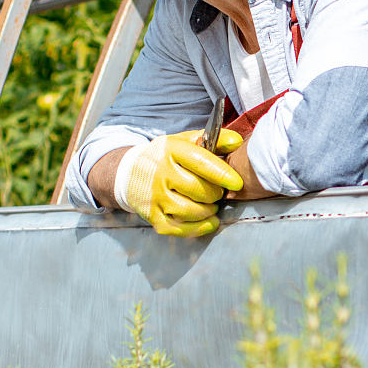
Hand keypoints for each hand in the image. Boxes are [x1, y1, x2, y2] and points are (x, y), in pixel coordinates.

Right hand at [116, 129, 244, 236]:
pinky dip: (199, 228)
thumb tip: (237, 142)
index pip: (201, 163)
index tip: (237, 183)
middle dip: (215, 194)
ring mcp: (155, 197)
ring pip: (191, 211)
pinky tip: (209, 221)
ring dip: (208, 210)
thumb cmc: (165, 157)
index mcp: (171, 151)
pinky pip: (179, 228)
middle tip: (217, 192)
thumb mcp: (185, 142)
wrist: (130, 172)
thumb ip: (214, 140)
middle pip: (199, 190)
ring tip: (211, 205)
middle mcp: (161, 174)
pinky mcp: (152, 216)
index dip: (223, 174)